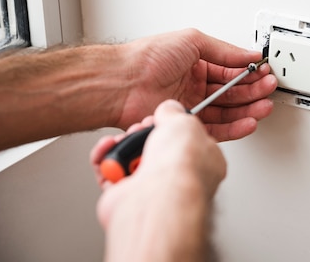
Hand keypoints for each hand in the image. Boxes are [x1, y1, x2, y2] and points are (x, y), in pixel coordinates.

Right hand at [93, 100, 223, 259]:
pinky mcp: (127, 198)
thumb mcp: (185, 122)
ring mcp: (154, 189)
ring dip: (122, 145)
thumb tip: (169, 110)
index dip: (172, 126)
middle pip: (155, 147)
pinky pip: (110, 174)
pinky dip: (105, 159)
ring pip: (131, 159)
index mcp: (205, 162)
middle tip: (139, 130)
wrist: (158, 194)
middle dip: (142, 134)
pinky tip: (108, 151)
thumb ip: (176, 113)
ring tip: (123, 141)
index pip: (188, 140)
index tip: (161, 119)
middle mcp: (180, 178)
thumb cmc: (181, 165)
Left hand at [115, 28, 276, 140]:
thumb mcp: (192, 41)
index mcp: (197, 64)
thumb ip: (224, 51)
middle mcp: (196, 85)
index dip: (250, 72)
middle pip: (233, 92)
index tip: (265, 73)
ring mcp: (192, 106)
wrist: (122, 83)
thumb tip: (249, 53)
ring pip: (228, 112)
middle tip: (269, 89)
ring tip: (263, 107)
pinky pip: (217, 129)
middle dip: (254, 91)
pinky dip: (235, 127)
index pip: (231, 70)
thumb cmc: (147, 57)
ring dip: (248, 110)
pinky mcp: (187, 124)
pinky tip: (248, 122)